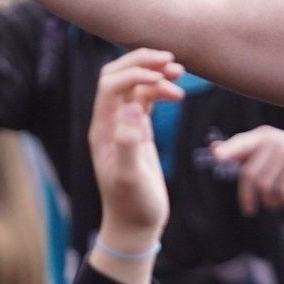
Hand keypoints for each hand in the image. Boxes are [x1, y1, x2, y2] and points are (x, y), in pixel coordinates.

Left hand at [88, 50, 181, 246]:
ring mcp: (125, 125)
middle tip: (171, 59)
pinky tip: (179, 93)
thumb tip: (133, 107)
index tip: (161, 76)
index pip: (110, 85)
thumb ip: (129, 141)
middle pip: (119, 76)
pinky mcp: (140, 131)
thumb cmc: (132, 205)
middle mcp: (110, 122)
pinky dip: (162, 89)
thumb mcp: (130, 177)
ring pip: (136, 85)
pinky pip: (147, 99)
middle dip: (142, 62)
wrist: (136, 224)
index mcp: (102, 129)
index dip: (134, 73)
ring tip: (180, 73)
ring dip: (156, 74)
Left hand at [211, 127, 283, 216]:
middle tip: (248, 209)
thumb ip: (243, 150)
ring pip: (265, 186)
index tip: (217, 157)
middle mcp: (273, 141)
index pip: (240, 144)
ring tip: (273, 202)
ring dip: (267, 200)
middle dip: (247, 196)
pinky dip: (281, 199)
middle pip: (250, 174)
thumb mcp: (269, 147)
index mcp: (262, 136)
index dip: (228, 150)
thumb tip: (214, 149)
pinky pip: (282, 190)